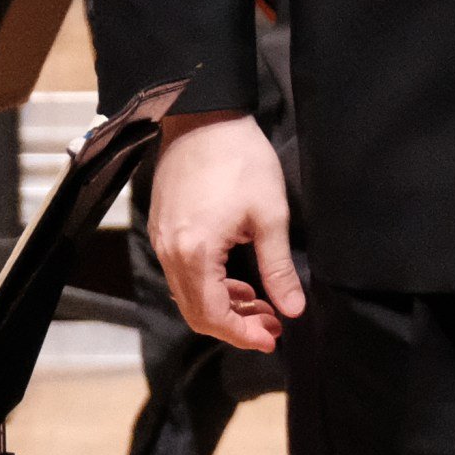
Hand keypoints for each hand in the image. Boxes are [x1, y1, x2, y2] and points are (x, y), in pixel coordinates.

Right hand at [148, 112, 302, 353]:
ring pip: (188, 294)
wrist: (203, 117)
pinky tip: (237, 280)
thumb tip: (293, 310)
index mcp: (195, 254)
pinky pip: (181, 273)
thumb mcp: (270, 216)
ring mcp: (161, 241)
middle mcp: (170, 253)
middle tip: (270, 326)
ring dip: (223, 306)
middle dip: (234, 326)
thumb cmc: (241, 160)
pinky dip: (209, 286)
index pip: (214, 315)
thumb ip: (278, 268)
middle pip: (196, 312)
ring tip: (261, 304)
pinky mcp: (162, 228)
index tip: (272, 337)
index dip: (243, 334)